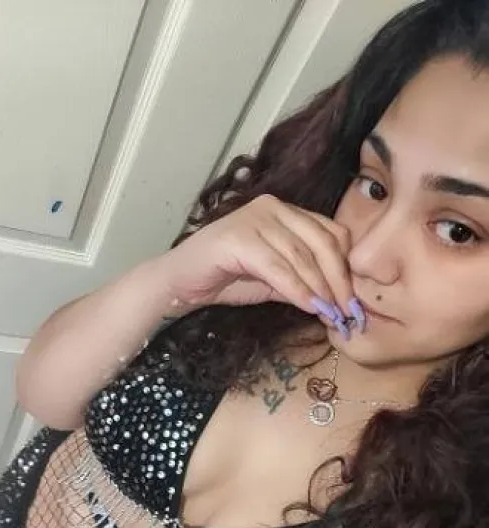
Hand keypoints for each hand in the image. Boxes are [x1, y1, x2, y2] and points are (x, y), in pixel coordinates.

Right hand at [153, 194, 364, 335]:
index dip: (346, 268)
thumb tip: (337, 301)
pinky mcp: (238, 236)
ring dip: (320, 288)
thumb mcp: (274, 281)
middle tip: (348, 312)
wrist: (180, 283)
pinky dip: (297, 289)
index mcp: (286, 212)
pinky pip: (277, 266)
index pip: (331, 233)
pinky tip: (309, 307)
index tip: (354, 301)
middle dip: (338, 281)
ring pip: (301, 256)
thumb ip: (303, 282)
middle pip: (322, 242)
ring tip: (331, 314)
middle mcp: (273, 207)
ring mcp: (255, 218)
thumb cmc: (224, 280)